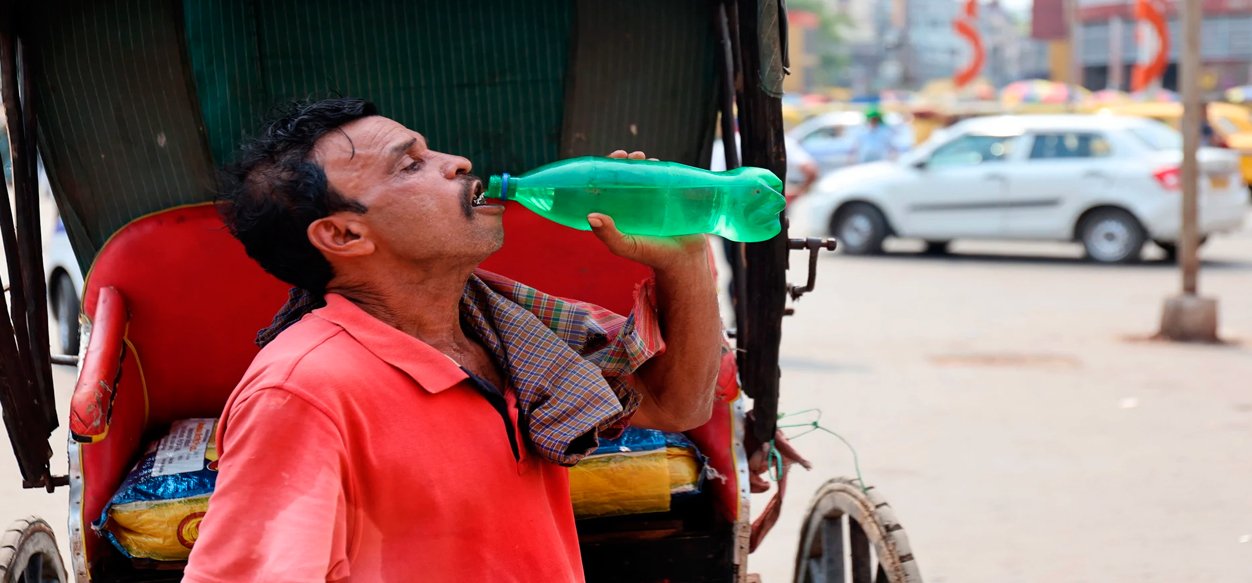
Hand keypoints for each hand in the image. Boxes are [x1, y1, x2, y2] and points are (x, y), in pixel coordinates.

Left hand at [590, 150, 707, 271]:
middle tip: (625, 156)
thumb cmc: (651, 254)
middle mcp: (634, 202)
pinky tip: (657, 163)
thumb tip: (591, 216)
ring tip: (641, 157)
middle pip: (625, 176)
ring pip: (644, 174)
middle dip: (623, 162)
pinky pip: (663, 178)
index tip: (605, 163)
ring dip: (640, 161)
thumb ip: (608, 235)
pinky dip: (659, 167)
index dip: (604, 173)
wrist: (684, 259)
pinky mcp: (670, 196)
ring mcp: (653, 198)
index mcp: (619, 211)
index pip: (607, 187)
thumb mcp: (626, 246)